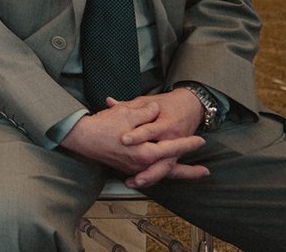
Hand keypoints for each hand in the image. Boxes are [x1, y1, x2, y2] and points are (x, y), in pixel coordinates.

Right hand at [60, 97, 207, 187]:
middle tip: (205, 171)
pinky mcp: (126, 167)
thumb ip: (145, 113)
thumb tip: (155, 110)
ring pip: (161, 173)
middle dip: (189, 171)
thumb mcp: (126, 113)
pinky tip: (164, 171)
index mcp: (145, 151)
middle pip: (171, 170)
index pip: (172, 148)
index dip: (188, 144)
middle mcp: (141, 164)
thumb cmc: (102, 125)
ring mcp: (133, 168)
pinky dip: (160, 173)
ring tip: (191, 174)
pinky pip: (149, 173)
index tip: (200, 141)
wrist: (79, 137)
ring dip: (177, 174)